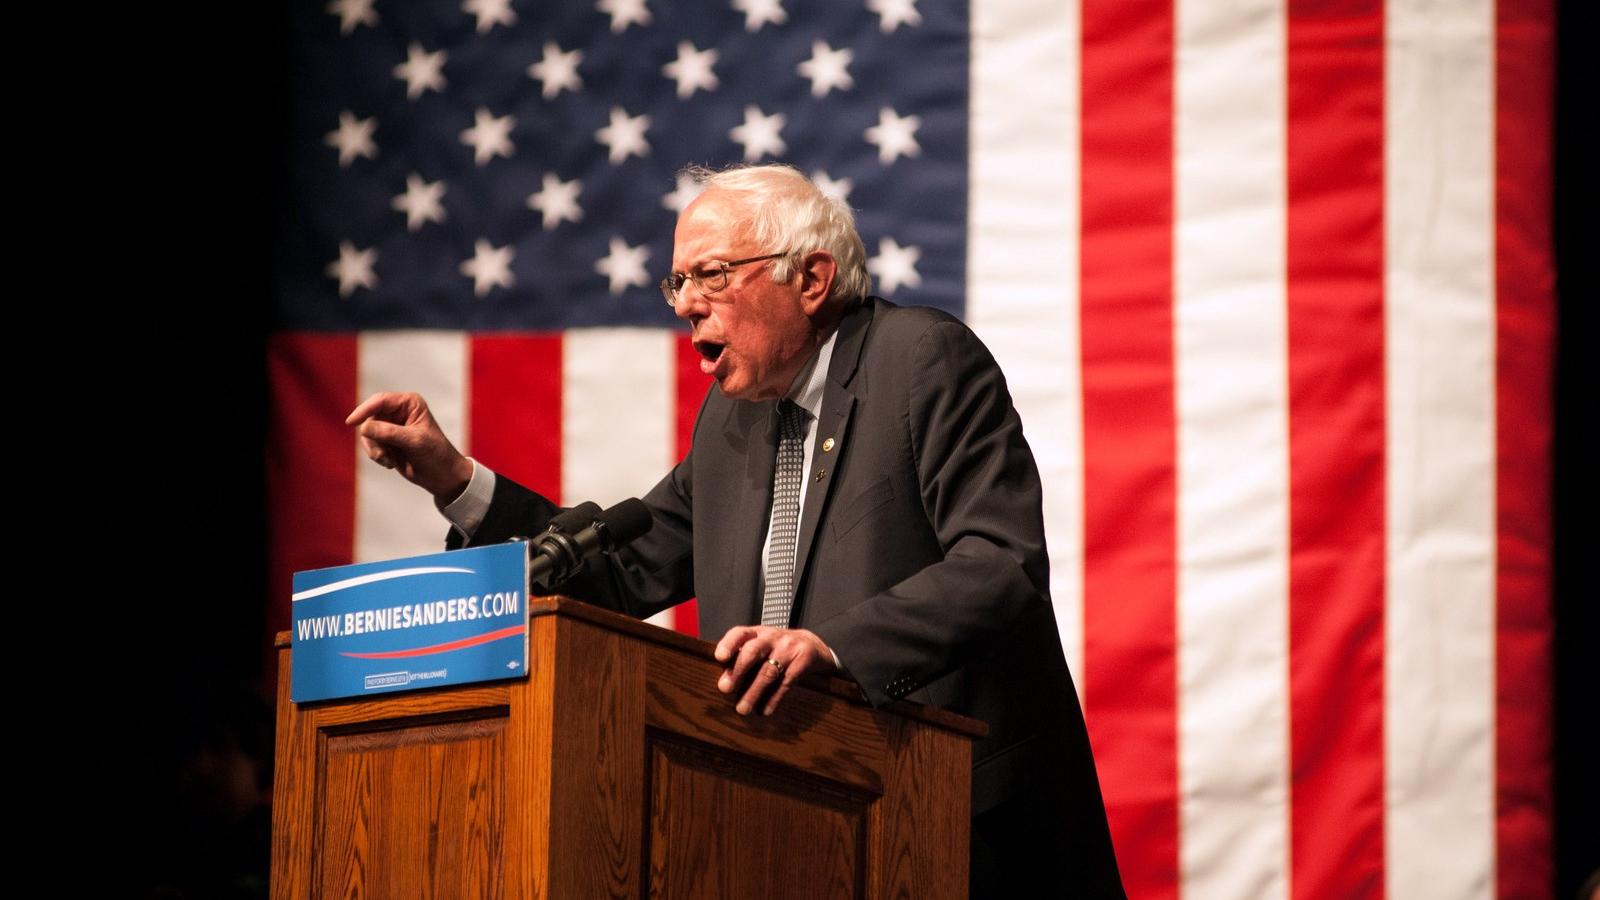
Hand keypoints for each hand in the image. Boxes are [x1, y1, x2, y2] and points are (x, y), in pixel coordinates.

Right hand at [345, 392, 474, 503]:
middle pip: (369, 418)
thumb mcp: (414, 441)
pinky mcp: (387, 441)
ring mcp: (391, 426)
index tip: (351, 422)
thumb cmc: (435, 454)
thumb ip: (389, 433)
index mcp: (409, 403)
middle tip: (381, 455)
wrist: (442, 476)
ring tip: (388, 461)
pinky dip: (377, 455)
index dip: (363, 410)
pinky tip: (391, 463)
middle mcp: (399, 411)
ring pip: (367, 433)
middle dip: (372, 438)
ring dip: (374, 449)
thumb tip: (363, 427)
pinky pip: (370, 445)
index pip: (380, 401)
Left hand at [713, 626, 836, 715]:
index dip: (729, 644)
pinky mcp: (803, 661)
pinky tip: (765, 710)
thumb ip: (744, 656)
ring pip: (768, 671)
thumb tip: (723, 681)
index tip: (719, 657)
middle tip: (725, 689)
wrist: (814, 645)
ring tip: (743, 709)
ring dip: (754, 692)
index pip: (740, 633)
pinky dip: (774, 698)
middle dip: (738, 671)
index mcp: (758, 632)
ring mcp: (789, 648)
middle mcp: (772, 637)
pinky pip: (786, 682)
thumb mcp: (762, 645)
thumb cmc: (778, 649)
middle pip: (753, 651)